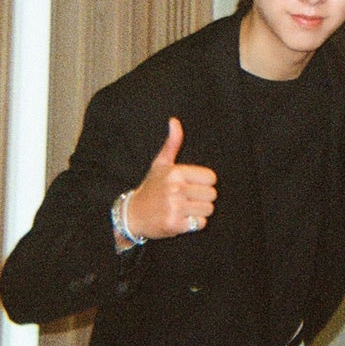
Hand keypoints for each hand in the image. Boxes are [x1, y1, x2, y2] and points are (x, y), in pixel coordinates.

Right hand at [124, 118, 217, 238]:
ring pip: (208, 210)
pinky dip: (194, 224)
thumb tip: (174, 121)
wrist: (132, 214)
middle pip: (212, 195)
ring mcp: (174, 207)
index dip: (204, 183)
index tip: (191, 185)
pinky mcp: (174, 224)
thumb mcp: (160, 164)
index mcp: (175, 172)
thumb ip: (172, 144)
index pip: (211, 178)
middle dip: (203, 198)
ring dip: (199, 212)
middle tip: (187, 199)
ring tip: (184, 209)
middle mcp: (175, 189)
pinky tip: (181, 219)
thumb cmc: (151, 187)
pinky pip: (200, 224)